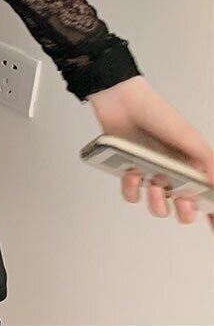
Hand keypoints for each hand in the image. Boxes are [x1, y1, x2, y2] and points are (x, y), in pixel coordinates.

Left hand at [88, 76, 213, 228]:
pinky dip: (132, 188)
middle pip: (184, 209)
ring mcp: (152, 174)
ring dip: (157, 203)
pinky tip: (133, 173)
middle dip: (185, 212)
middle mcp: (174, 173)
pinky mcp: (130, 172)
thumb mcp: (188, 137)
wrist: (121, 100)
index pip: (207, 196)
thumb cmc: (157, 113)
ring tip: (154, 185)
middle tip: (182, 201)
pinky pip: (132, 195)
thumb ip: (207, 162)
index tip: (212, 225)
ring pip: (158, 207)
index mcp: (193, 165)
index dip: (211, 214)